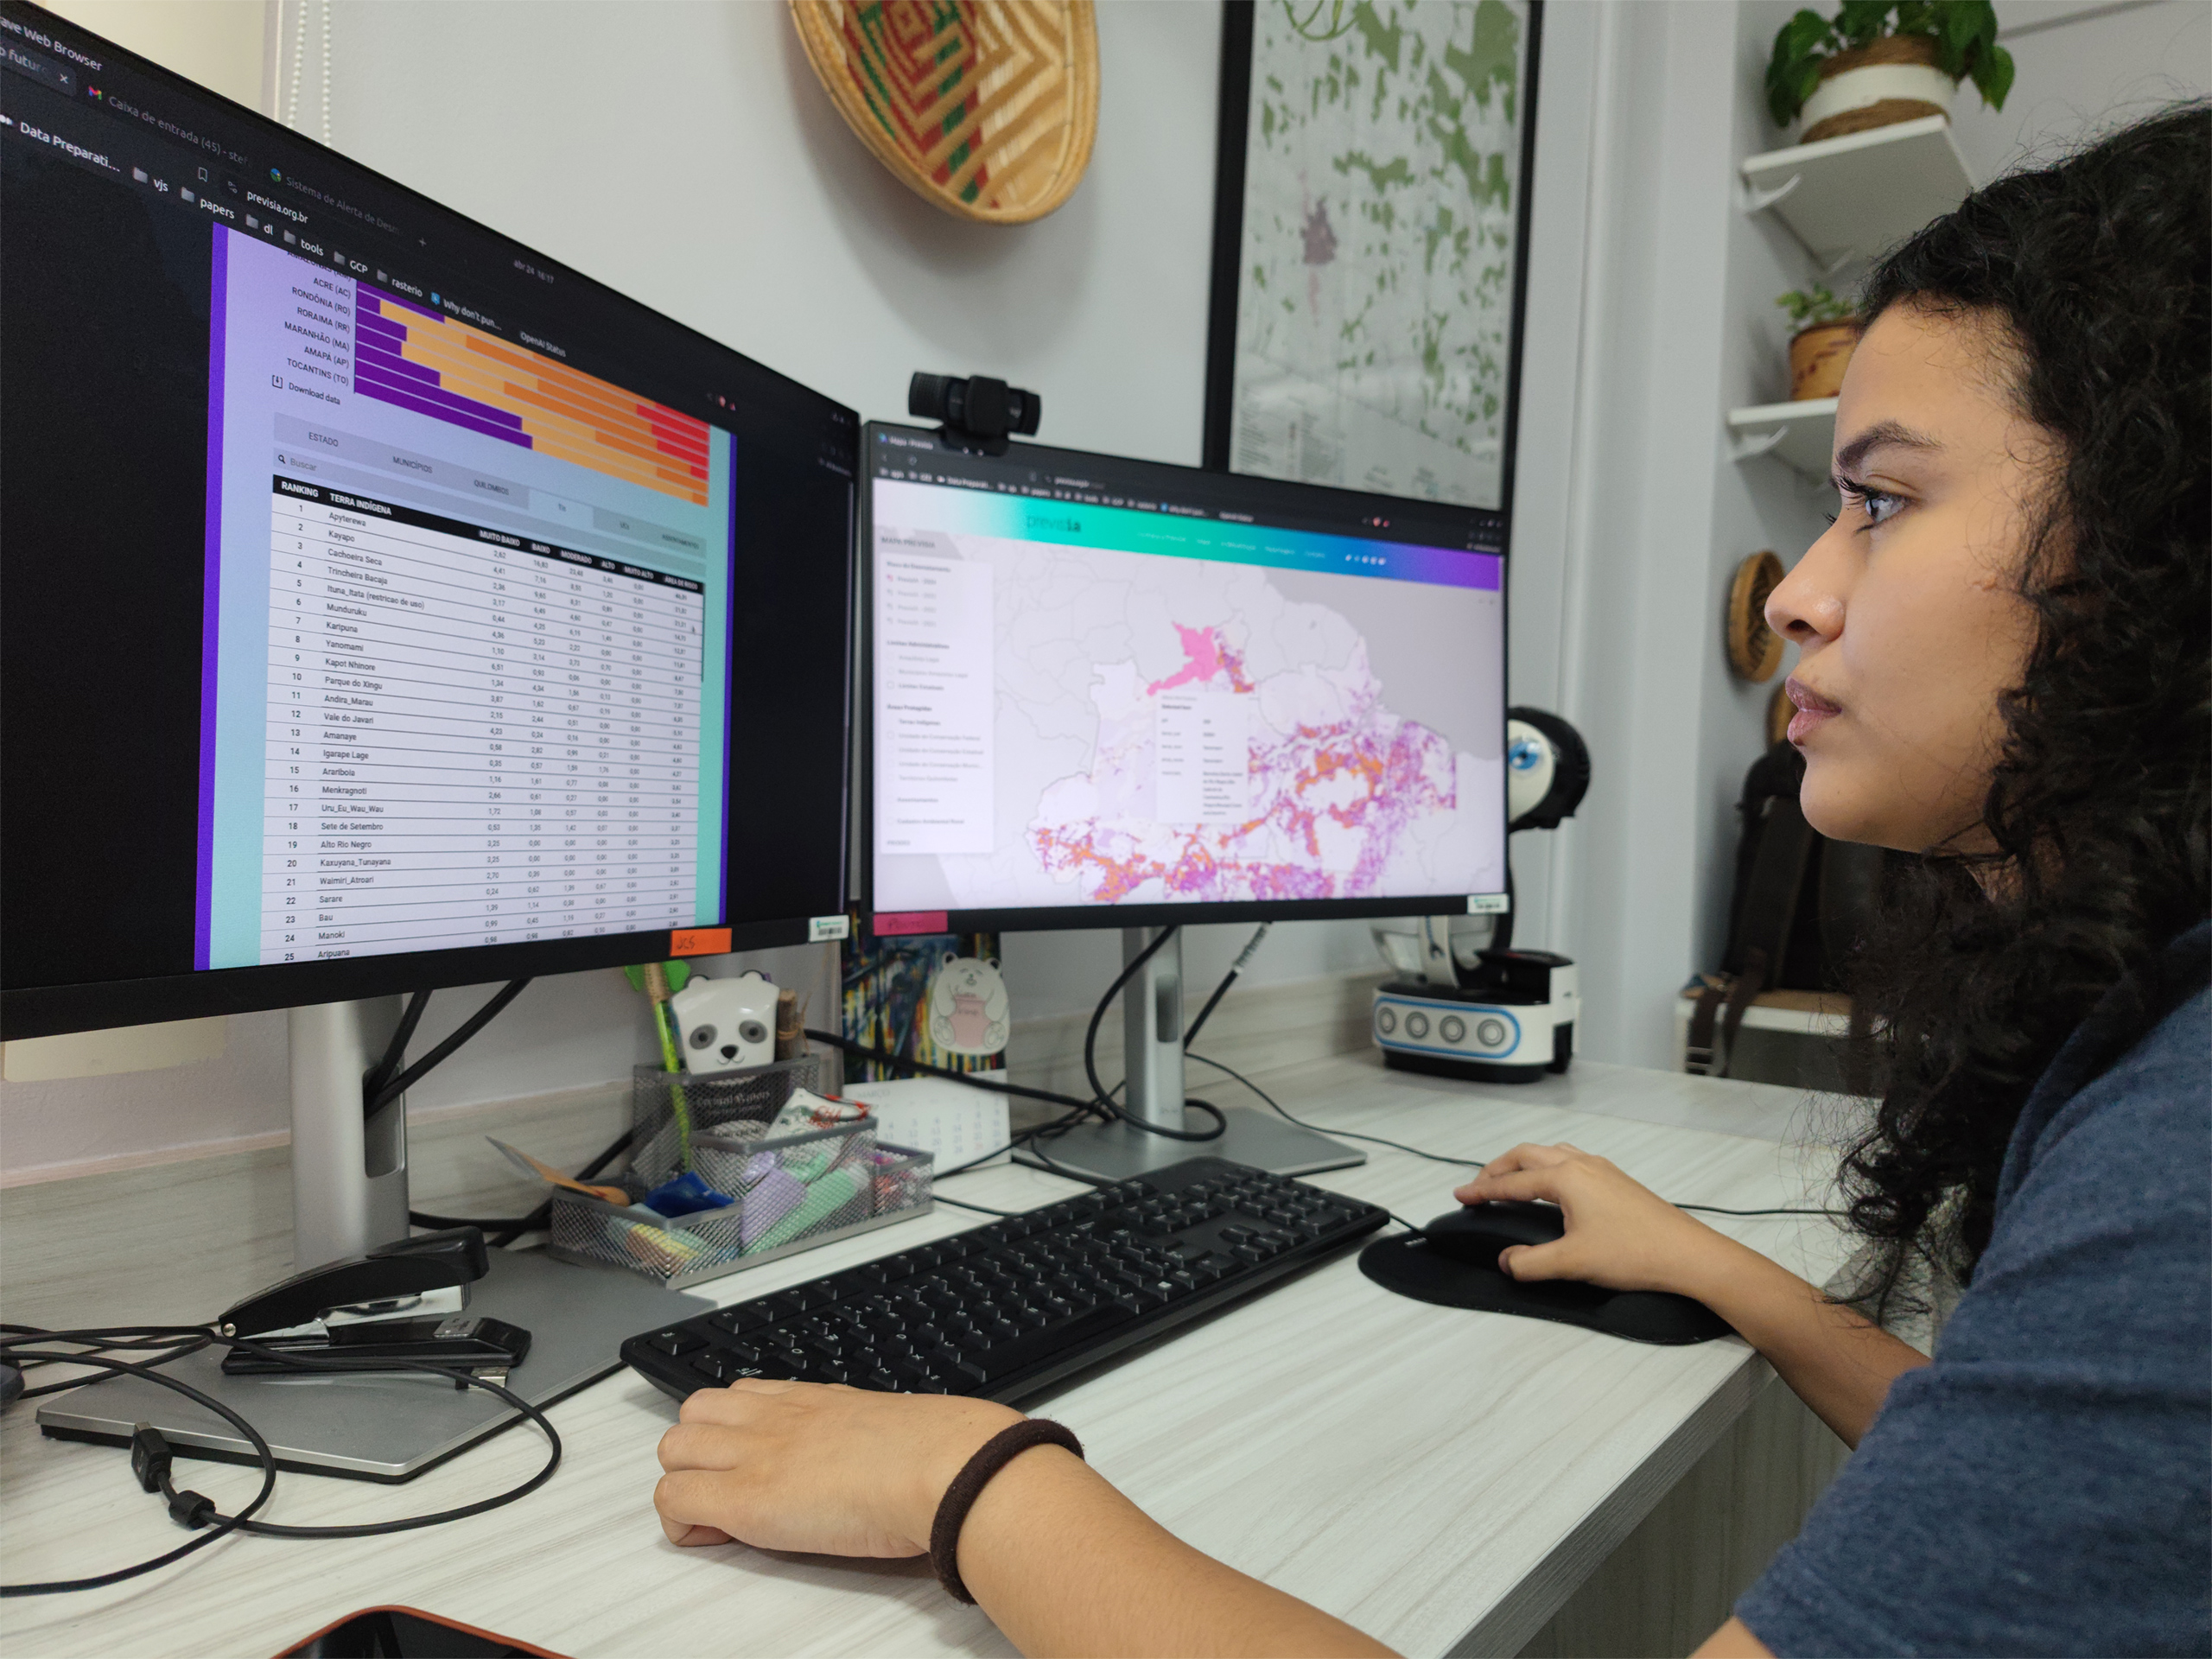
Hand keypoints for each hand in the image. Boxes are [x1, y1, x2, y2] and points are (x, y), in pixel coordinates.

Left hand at [654, 1379, 1022, 1557]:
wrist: (937, 1465)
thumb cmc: (932, 1454)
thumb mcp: (889, 1425)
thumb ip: (862, 1432)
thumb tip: (865, 1456)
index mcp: (812, 1400)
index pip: (741, 1396)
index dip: (735, 1432)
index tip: (756, 1464)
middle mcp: (774, 1418)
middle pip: (693, 1413)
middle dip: (700, 1453)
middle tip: (729, 1490)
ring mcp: (754, 1454)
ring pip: (672, 1448)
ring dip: (686, 1481)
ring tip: (720, 1515)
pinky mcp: (744, 1498)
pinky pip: (672, 1500)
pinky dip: (682, 1524)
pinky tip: (719, 1538)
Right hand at [1453, 1143, 1733, 1296]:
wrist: (1687, 1255)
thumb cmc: (1637, 1252)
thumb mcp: (1572, 1263)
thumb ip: (1530, 1262)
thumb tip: (1507, 1260)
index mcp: (1567, 1177)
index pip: (1512, 1182)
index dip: (1482, 1190)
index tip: (1462, 1196)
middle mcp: (1583, 1165)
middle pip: (1528, 1155)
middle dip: (1498, 1168)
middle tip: (1479, 1186)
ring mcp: (1603, 1170)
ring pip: (1552, 1153)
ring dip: (1525, 1164)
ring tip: (1511, 1182)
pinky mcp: (1618, 1182)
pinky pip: (1572, 1161)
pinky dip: (1549, 1168)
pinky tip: (1554, 1189)